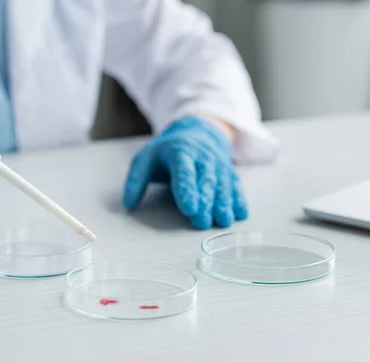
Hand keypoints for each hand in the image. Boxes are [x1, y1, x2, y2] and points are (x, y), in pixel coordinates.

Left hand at [123, 115, 247, 229]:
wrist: (196, 132)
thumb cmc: (166, 151)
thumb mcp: (145, 159)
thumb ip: (136, 181)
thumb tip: (128, 204)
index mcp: (180, 153)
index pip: (184, 172)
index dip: (186, 190)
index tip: (188, 208)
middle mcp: (202, 158)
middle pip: (205, 181)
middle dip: (205, 202)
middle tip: (201, 222)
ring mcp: (217, 165)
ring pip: (222, 184)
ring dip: (223, 203)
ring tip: (223, 221)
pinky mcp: (228, 172)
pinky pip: (234, 185)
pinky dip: (239, 199)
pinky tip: (240, 213)